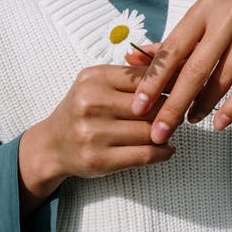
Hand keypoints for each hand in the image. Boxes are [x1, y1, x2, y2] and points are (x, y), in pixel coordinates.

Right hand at [18, 65, 174, 215]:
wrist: (52, 144)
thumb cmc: (82, 110)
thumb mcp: (97, 83)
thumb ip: (129, 75)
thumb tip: (174, 71)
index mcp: (94, 79)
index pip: (145, 78)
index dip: (169, 85)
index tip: (180, 89)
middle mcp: (91, 104)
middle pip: (151, 106)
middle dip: (170, 111)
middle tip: (176, 113)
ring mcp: (93, 134)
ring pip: (150, 131)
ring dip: (167, 132)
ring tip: (170, 130)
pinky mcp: (99, 160)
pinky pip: (144, 155)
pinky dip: (162, 152)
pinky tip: (166, 148)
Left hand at [127, 0, 231, 148]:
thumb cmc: (228, 33)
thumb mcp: (198, 34)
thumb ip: (167, 48)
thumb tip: (130, 58)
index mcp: (202, 9)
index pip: (172, 50)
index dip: (153, 80)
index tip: (138, 107)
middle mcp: (228, 13)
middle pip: (194, 68)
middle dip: (173, 104)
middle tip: (159, 131)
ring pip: (221, 78)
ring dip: (202, 106)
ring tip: (189, 121)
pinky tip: (218, 124)